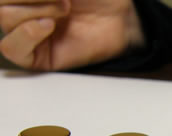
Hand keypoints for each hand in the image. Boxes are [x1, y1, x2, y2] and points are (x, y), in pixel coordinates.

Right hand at [0, 0, 144, 69]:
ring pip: (5, 19)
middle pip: (1, 4)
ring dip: (34, 10)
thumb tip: (34, 0)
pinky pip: (12, 49)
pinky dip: (25, 34)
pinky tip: (48, 25)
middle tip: (64, 1)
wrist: (123, 16)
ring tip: (64, 10)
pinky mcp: (40, 57)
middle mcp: (24, 10)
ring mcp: (29, 33)